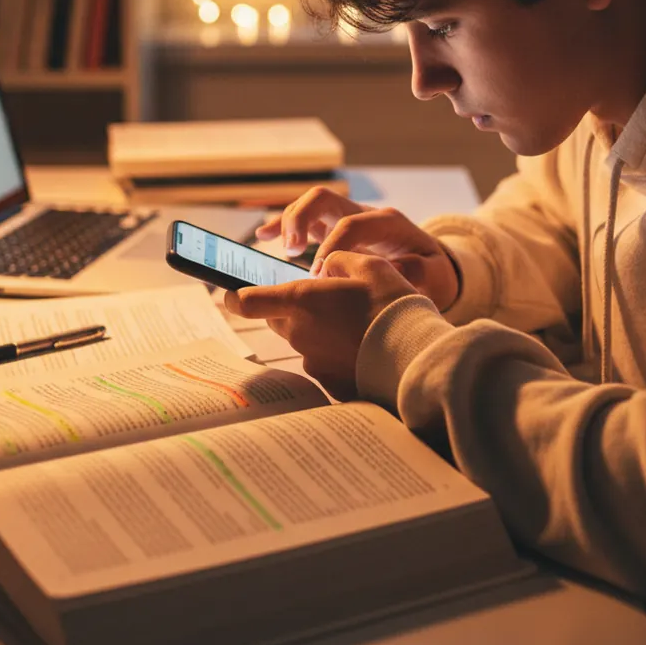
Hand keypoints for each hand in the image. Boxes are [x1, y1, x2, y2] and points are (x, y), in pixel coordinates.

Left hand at [224, 251, 417, 399]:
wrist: (414, 356)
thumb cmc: (390, 305)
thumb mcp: (368, 265)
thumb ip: (339, 261)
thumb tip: (327, 268)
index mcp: (301, 301)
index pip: (247, 301)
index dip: (235, 296)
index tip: (231, 294)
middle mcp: (299, 333)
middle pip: (278, 319)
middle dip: (291, 309)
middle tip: (323, 301)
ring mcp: (312, 361)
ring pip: (303, 340)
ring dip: (319, 331)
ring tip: (355, 325)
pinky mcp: (328, 383)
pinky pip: (324, 362)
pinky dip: (337, 354)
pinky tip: (363, 348)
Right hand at [256, 187, 459, 310]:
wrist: (433, 268)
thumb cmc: (433, 273)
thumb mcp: (436, 276)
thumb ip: (417, 272)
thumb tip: (390, 269)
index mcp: (387, 222)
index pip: (352, 224)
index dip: (332, 248)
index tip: (320, 276)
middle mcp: (364, 214)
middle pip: (324, 198)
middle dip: (302, 220)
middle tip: (292, 251)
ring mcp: (346, 219)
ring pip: (310, 204)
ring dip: (290, 222)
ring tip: (284, 251)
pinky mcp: (333, 229)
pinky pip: (304, 220)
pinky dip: (282, 225)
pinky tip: (262, 235)